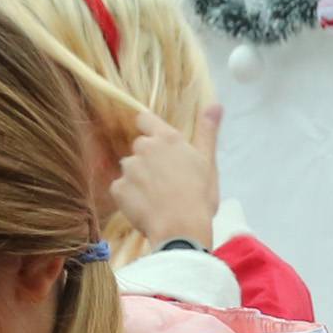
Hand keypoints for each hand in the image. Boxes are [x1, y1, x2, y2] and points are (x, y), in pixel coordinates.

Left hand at [112, 104, 221, 251]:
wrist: (180, 227)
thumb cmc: (199, 195)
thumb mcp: (208, 161)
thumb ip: (207, 131)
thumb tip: (214, 104)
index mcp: (168, 138)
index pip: (145, 119)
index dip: (145, 125)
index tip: (151, 136)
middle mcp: (145, 148)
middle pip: (139, 147)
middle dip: (146, 159)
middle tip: (162, 179)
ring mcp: (129, 169)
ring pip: (128, 169)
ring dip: (136, 178)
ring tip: (153, 196)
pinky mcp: (118, 189)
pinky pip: (119, 189)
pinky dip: (127, 197)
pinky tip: (142, 207)